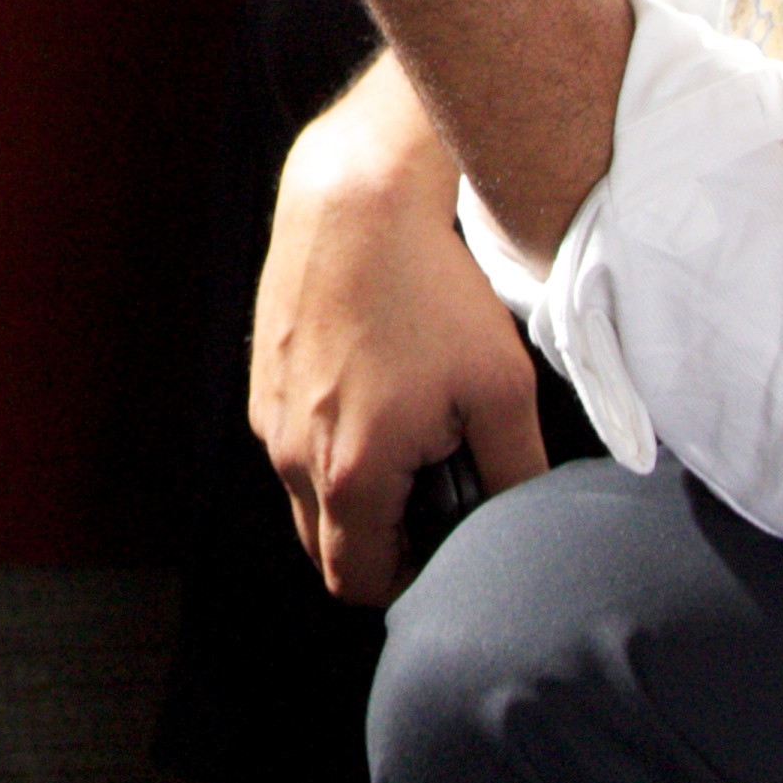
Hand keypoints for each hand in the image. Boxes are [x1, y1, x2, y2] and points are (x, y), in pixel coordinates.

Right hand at [251, 65, 551, 601]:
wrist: (356, 201)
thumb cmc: (430, 288)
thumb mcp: (502, 386)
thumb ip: (517, 472)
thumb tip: (522, 520)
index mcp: (350, 472)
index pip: (360, 582)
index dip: (408, 579)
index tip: (444, 544)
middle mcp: (292, 454)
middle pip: (324, 549)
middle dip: (377, 541)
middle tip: (431, 492)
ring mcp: (268, 415)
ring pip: (304, 493)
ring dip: (349, 489)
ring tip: (406, 429)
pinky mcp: (260, 379)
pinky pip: (289, 441)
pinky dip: (325, 441)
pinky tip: (373, 386)